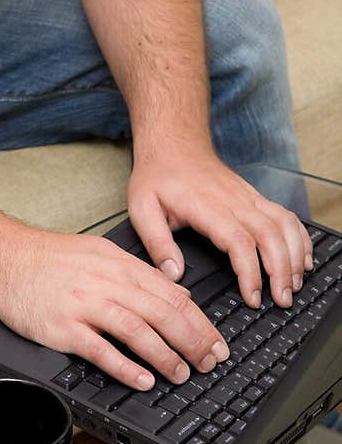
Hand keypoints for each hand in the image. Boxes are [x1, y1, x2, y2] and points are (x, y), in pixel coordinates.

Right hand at [0, 228, 231, 391]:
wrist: (4, 257)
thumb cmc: (49, 258)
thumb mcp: (102, 252)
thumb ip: (142, 274)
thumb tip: (179, 292)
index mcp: (120, 266)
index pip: (172, 295)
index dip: (201, 322)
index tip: (216, 343)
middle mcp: (107, 283)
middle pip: (162, 313)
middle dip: (192, 341)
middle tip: (209, 363)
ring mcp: (85, 305)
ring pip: (137, 330)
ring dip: (164, 355)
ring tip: (181, 374)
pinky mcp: (63, 327)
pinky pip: (99, 349)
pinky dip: (124, 366)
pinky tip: (141, 379)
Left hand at [127, 144, 312, 308]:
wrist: (173, 143)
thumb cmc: (158, 176)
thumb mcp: (142, 208)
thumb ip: (157, 243)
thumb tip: (173, 274)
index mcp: (206, 206)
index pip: (238, 241)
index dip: (250, 272)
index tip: (252, 297)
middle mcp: (233, 200)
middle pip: (270, 235)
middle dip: (281, 271)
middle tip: (281, 300)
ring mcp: (247, 196)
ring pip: (283, 225)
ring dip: (294, 255)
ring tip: (294, 284)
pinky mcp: (254, 195)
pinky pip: (285, 215)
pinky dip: (299, 236)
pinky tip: (301, 258)